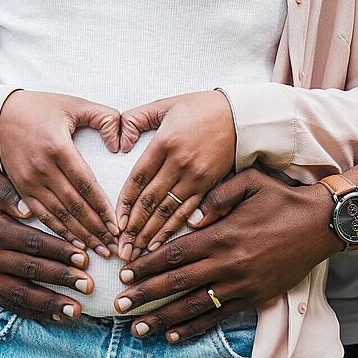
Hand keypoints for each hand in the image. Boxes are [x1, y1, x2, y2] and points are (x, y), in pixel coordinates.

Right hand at [0, 90, 120, 256]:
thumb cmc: (40, 108)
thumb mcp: (75, 104)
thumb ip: (105, 117)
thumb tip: (121, 143)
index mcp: (58, 149)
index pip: (86, 185)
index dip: (103, 208)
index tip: (119, 226)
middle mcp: (42, 169)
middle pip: (74, 206)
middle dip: (96, 229)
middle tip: (115, 246)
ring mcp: (28, 181)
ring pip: (59, 215)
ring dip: (80, 235)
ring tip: (100, 251)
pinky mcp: (19, 188)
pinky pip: (41, 215)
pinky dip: (58, 231)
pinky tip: (74, 244)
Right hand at [0, 161, 93, 320]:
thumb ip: (7, 190)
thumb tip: (30, 208)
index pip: (33, 244)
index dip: (60, 252)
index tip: (85, 258)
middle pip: (31, 272)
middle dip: (62, 280)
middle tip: (89, 286)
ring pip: (20, 295)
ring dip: (49, 305)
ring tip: (76, 311)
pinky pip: (7, 303)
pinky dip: (30, 312)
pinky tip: (54, 318)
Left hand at [112, 168, 341, 341]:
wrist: (321, 225)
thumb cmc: (283, 198)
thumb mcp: (250, 181)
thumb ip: (216, 194)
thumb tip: (189, 215)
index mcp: (222, 234)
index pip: (174, 253)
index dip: (147, 265)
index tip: (125, 273)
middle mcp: (228, 263)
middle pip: (177, 283)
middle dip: (145, 296)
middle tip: (119, 307)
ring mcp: (241, 284)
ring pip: (194, 306)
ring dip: (163, 319)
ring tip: (138, 329)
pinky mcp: (253, 297)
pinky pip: (218, 317)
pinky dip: (194, 328)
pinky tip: (174, 336)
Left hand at [114, 91, 235, 259]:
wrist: (242, 115)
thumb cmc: (201, 108)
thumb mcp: (164, 104)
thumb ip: (135, 119)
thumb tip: (118, 143)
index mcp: (165, 142)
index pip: (138, 178)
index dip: (125, 203)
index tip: (115, 222)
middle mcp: (180, 163)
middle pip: (151, 201)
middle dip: (134, 228)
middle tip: (121, 249)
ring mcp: (196, 177)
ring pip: (168, 211)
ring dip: (151, 234)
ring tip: (137, 253)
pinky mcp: (210, 185)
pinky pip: (189, 211)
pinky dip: (174, 229)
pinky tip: (162, 243)